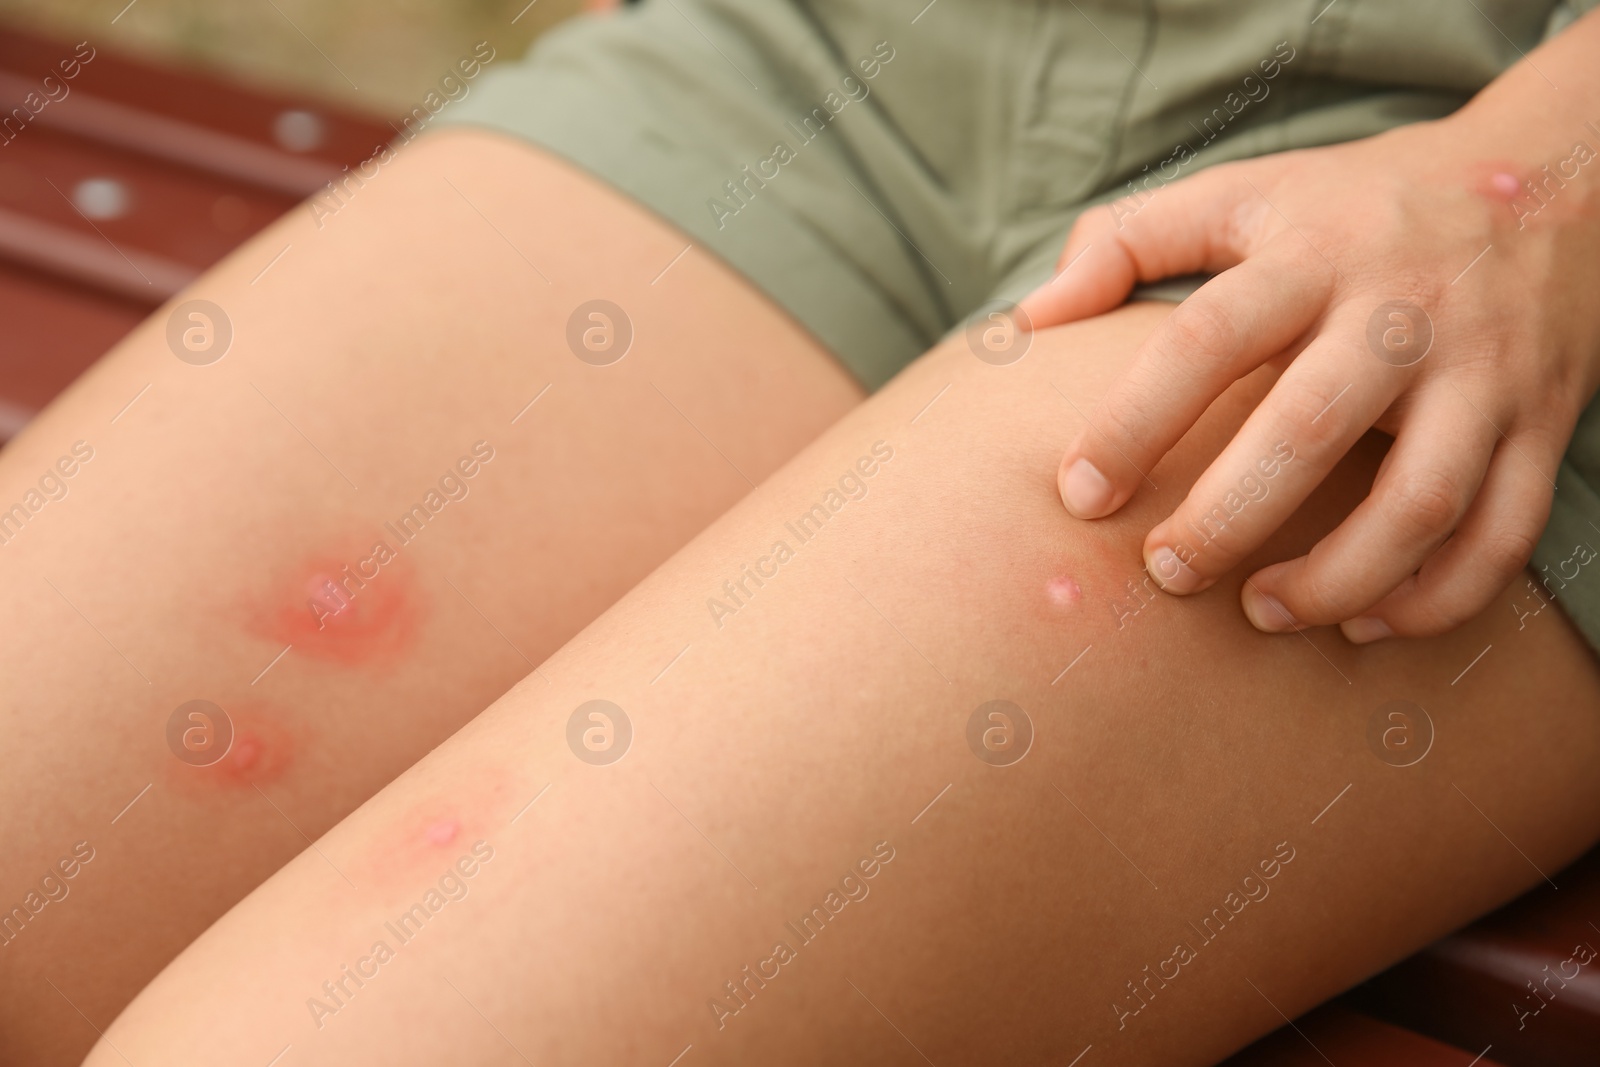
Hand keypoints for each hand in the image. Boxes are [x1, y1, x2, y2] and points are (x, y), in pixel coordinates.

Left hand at [1018, 100, 1599, 641]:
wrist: (1551, 181)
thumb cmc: (1356, 206)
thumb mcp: (1245, 193)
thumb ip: (1128, 241)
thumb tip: (1026, 320)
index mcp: (1311, 253)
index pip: (1205, 339)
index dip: (1131, 423)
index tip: (1076, 495)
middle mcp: (1400, 313)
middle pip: (1308, 429)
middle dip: (1226, 518)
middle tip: (1165, 572)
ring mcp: (1482, 372)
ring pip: (1419, 501)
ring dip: (1337, 580)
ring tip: (1261, 614)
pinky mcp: (1540, 424)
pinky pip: (1501, 533)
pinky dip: (1436, 598)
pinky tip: (1365, 623)